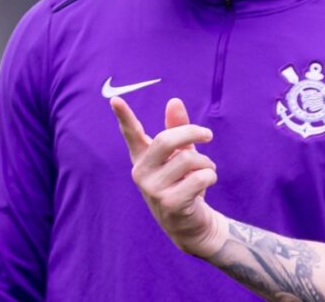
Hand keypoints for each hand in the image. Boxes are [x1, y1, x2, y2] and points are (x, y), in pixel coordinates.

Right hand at [110, 96, 228, 257]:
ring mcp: (153, 190)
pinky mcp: (169, 204)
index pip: (132, 134)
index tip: (114, 99)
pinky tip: (205, 186)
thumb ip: (178, 128)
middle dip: (193, 132)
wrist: (192, 224)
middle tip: (208, 135)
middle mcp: (141, 173)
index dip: (124, 117)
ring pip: (189, 159)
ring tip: (206, 171)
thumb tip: (174, 101)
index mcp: (142, 158)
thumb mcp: (182, 154)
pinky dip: (210, 176)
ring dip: (207, 162)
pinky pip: (200, 177)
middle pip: (166, 140)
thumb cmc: (185, 184)